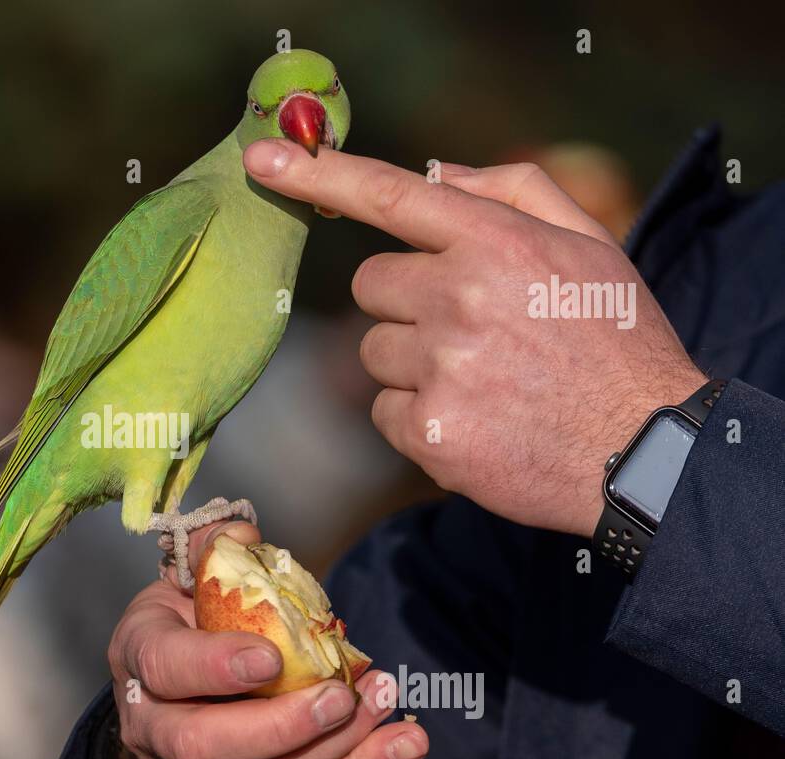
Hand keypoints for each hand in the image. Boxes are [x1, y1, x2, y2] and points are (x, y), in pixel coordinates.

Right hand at [108, 520, 427, 758]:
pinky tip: (402, 745)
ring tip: (381, 705)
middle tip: (338, 696)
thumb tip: (244, 534)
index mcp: (138, 659)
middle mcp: (151, 731)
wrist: (170, 730)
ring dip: (330, 749)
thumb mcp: (187, 588)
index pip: (163, 668)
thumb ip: (215, 555)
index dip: (213, 666)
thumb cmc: (189, 641)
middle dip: (278, 725)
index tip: (271, 657)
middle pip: (203, 745)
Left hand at [244, 142, 706, 537]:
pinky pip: (384, 412)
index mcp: (496, 242)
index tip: (263, 159)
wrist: (645, 450)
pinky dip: (417, 419)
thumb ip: (513, 192)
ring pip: (375, 352)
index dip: (318, 173)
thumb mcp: (590, 244)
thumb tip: (437, 174)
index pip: (390, 196)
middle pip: (369, 285)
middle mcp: (460, 297)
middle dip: (404, 303)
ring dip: (413, 364)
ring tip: (483, 381)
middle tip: (468, 329)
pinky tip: (474, 422)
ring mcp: (441, 366)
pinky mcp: (429, 430)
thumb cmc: (615, 341)